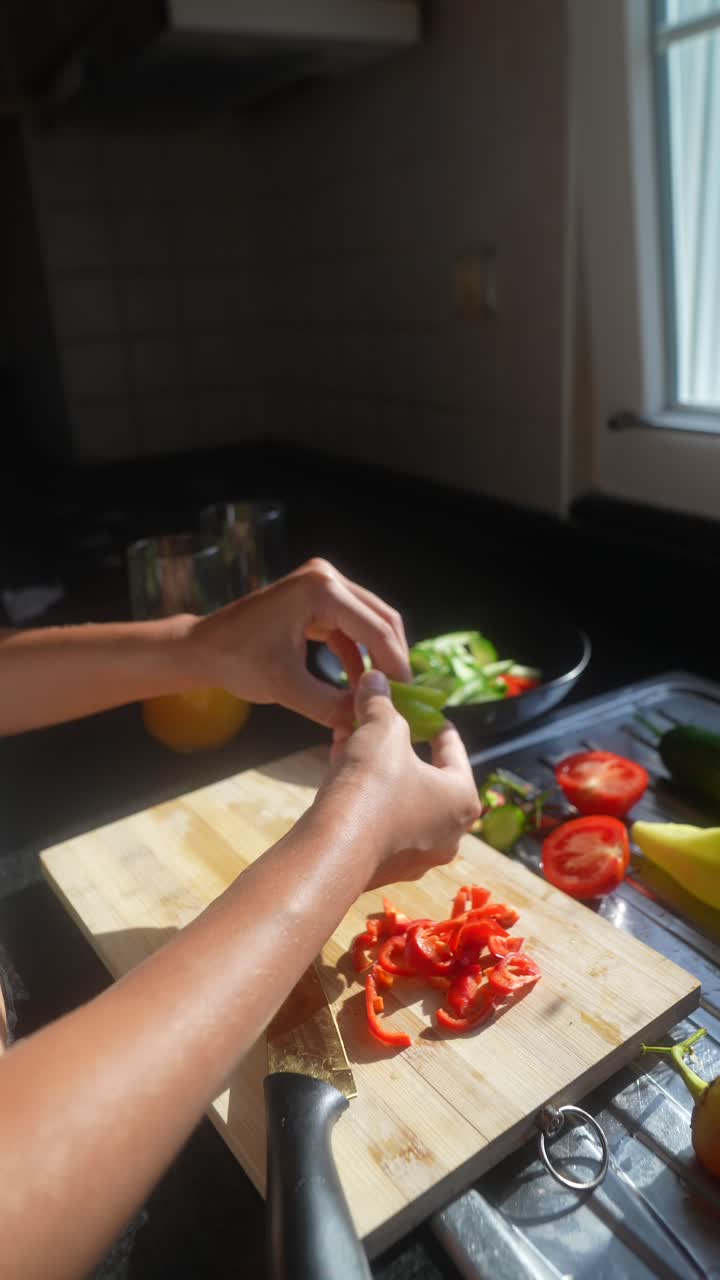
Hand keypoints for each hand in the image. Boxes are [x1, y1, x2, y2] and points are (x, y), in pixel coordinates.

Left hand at [186, 559, 410, 730]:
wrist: (201, 649)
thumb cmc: (235, 661)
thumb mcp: (287, 688)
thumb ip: (332, 706)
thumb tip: (369, 724)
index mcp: (321, 589)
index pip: (376, 628)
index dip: (395, 665)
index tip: (407, 698)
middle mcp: (326, 578)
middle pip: (381, 619)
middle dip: (392, 659)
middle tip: (402, 697)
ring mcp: (321, 585)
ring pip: (369, 622)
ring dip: (377, 657)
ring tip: (383, 694)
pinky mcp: (316, 599)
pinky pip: (350, 626)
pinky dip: (357, 654)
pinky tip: (359, 684)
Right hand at [317, 670, 480, 887]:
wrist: (334, 849)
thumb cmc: (374, 785)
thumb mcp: (380, 730)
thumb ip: (380, 702)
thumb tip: (376, 678)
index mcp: (462, 800)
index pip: (454, 753)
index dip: (438, 726)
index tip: (429, 714)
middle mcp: (447, 834)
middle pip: (424, 777)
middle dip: (397, 746)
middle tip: (382, 724)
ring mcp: (414, 856)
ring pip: (397, 799)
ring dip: (376, 769)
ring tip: (350, 739)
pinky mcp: (381, 868)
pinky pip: (378, 820)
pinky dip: (364, 795)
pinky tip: (338, 767)